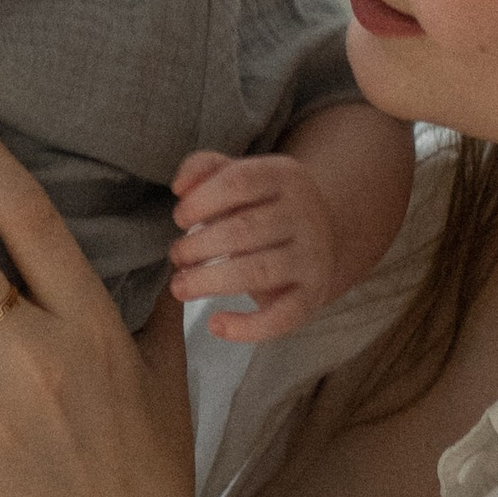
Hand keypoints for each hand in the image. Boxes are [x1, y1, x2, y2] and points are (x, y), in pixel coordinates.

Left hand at [169, 149, 338, 342]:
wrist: (320, 237)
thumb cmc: (262, 205)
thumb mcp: (239, 176)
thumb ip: (204, 169)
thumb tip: (180, 188)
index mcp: (285, 176)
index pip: (239, 181)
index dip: (201, 201)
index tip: (180, 218)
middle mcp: (305, 214)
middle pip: (243, 230)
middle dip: (198, 246)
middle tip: (177, 256)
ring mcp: (312, 256)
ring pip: (257, 272)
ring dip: (210, 282)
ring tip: (180, 287)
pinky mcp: (313, 295)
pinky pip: (283, 316)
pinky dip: (247, 327)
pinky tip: (216, 325)